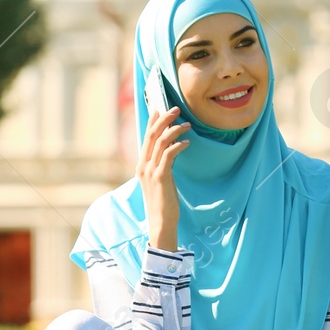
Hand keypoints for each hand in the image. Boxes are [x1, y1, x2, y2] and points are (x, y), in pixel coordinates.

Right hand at [136, 104, 188, 249]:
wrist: (161, 221)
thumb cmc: (163, 201)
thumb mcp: (160, 179)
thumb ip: (162, 164)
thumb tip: (170, 150)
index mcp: (141, 165)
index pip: (145, 137)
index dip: (152, 121)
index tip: (160, 108)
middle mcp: (143, 166)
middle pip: (152, 134)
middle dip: (164, 119)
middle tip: (177, 109)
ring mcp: (150, 171)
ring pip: (160, 142)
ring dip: (175, 130)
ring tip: (187, 125)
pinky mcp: (161, 177)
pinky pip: (169, 155)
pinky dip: (178, 145)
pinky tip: (187, 143)